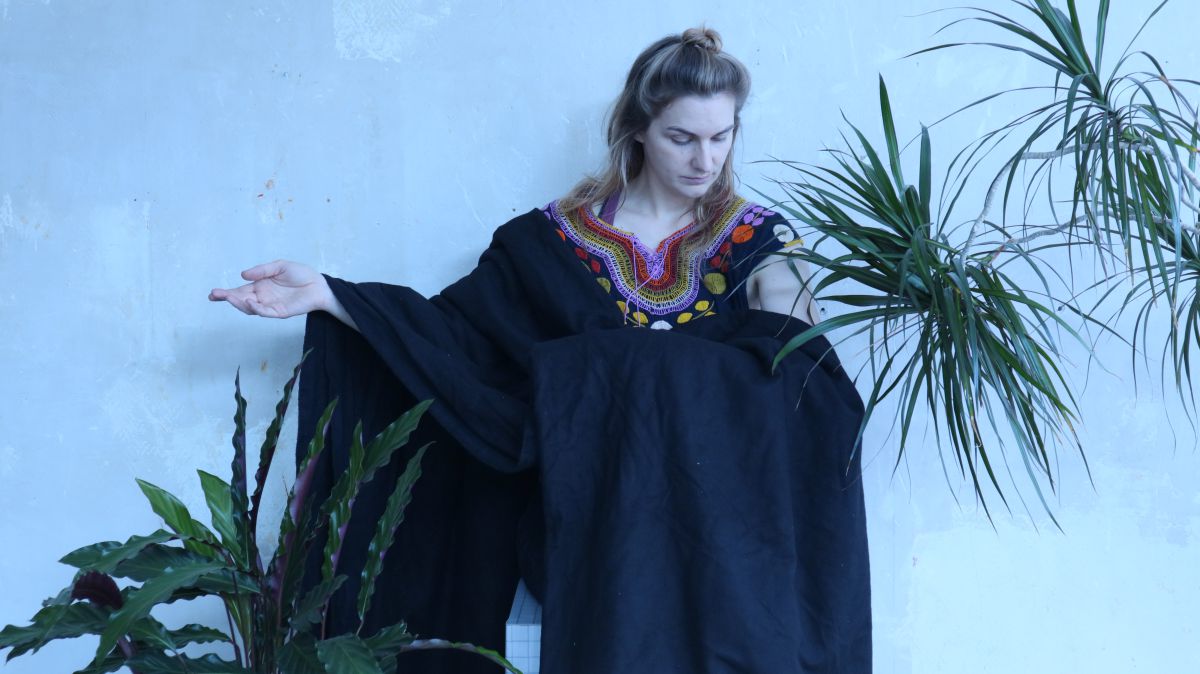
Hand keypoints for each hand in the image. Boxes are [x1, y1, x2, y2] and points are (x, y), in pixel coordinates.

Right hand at [208, 260, 329, 318]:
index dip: (226, 293)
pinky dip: (257, 309)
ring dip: (240, 303)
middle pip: (241, 300)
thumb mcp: (279, 266)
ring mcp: (270, 306)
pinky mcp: (280, 312)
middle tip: (215, 295)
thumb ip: (262, 270)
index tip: (213, 293)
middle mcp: (262, 297)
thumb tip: (243, 275)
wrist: (319, 284)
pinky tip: (251, 303)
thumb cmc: (300, 274)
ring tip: (230, 297)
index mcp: (260, 286)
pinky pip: (266, 312)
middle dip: (228, 298)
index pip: (239, 291)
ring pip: (251, 308)